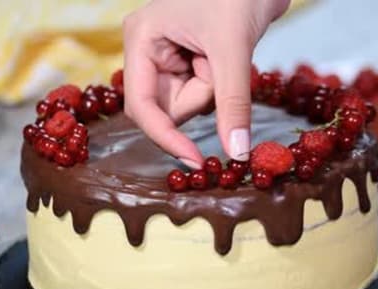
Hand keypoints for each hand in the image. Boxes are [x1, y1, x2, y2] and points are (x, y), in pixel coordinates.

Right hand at [122, 0, 289, 167]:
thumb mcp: (234, 50)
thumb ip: (233, 104)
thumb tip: (236, 153)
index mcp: (141, 39)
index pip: (141, 106)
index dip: (166, 138)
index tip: (196, 161)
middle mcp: (147, 51)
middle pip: (165, 108)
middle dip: (199, 99)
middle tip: (220, 68)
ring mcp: (167, 57)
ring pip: (185, 105)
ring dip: (212, 92)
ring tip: (225, 55)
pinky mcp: (188, 62)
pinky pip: (200, 94)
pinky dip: (218, 88)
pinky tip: (225, 59)